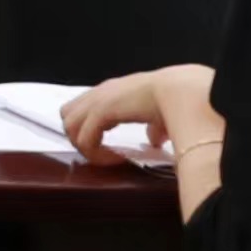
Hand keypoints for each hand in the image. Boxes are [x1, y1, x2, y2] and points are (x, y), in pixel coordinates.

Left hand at [62, 63, 219, 165]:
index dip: (90, 131)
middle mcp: (102, 92)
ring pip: (69, 126)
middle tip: (103, 153)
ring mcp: (100, 100)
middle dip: (80, 138)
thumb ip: (154, 128)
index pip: (82, 108)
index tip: (113, 148)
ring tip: (107, 157)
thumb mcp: (162, 117)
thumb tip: (154, 140)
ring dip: (85, 147)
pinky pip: (84, 139)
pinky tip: (117, 159)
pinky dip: (96, 154)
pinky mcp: (102, 110)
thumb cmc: (177, 99)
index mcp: (113, 91)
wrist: (182, 91)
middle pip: (68, 115)